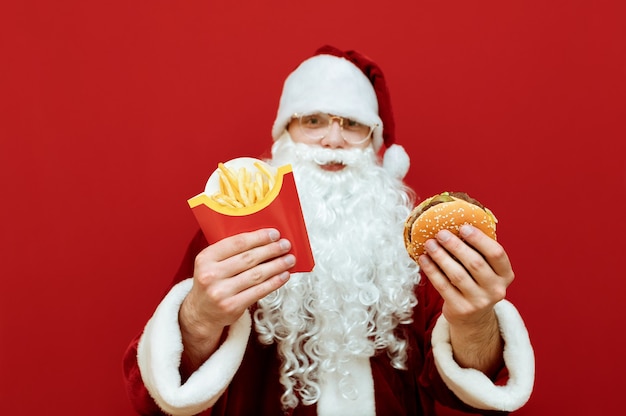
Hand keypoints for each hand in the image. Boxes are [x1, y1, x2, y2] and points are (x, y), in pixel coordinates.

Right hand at [179, 228, 294, 368]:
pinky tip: (284, 276)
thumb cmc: (212, 283)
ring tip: (289, 260)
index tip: (274, 234)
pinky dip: (274, 282)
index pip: (237, 243)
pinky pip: (259, 291)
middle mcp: (211, 274)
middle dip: (271, 250)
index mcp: (206, 258)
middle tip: (285, 245)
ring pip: (256, 275)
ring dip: (277, 265)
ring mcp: (221, 292)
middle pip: (249, 258)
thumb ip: (231, 252)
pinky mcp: (232, 306)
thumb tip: (264, 240)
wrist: (201, 313)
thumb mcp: (211, 263)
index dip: (258, 237)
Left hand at [418, 224, 512, 372]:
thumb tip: (455, 223)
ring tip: (430, 243)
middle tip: (441, 233)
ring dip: (441, 256)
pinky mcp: (461, 309)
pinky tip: (424, 259)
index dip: (479, 239)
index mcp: (506, 275)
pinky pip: (443, 286)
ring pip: (457, 275)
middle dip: (456, 245)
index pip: (497, 253)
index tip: (463, 227)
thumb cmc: (478, 284)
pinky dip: (431, 270)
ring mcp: (479, 301)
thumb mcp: (487, 270)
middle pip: (475, 263)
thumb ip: (479, 251)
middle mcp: (496, 289)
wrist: (474, 319)